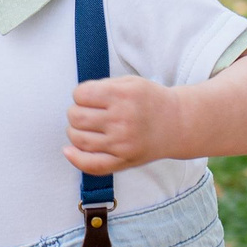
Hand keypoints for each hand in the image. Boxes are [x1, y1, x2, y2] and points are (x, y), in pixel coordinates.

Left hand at [64, 75, 183, 175]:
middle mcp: (122, 119)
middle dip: (75, 112)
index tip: (89, 98)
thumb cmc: (150, 100)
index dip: (80, 95)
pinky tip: (69, 150)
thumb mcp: (130, 82)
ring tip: (86, 128)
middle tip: (88, 113)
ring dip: (75, 131)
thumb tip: (75, 101)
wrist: (178, 123)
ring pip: (78, 139)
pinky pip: (91, 164)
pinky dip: (75, 158)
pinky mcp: (123, 161)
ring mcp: (122, 143)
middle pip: (76, 117)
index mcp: (123, 95)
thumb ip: (102, 87)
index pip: (80, 94)